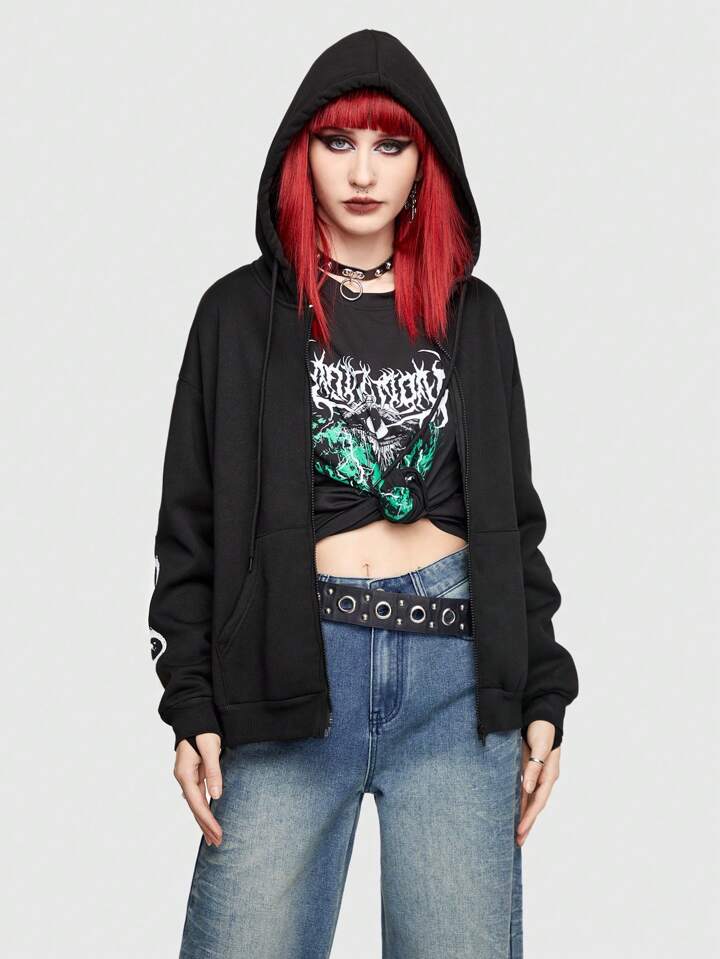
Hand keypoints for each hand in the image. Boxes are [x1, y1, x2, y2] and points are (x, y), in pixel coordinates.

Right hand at [174, 732, 223, 846]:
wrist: (194, 717)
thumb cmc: (203, 730)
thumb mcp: (210, 749)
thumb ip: (213, 771)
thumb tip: (216, 796)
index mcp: (185, 774)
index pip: (197, 804)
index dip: (208, 820)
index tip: (218, 833)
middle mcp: (183, 778)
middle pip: (195, 808)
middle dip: (206, 826)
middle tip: (217, 843)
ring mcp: (187, 777)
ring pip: (196, 804)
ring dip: (205, 821)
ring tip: (213, 838)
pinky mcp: (193, 774)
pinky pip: (198, 796)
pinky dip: (204, 809)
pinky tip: (208, 819)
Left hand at [516, 720, 558, 846]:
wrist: (541, 715)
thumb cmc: (543, 730)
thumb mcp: (539, 747)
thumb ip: (534, 767)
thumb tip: (529, 788)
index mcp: (549, 775)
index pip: (538, 801)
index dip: (529, 817)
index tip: (520, 830)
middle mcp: (543, 778)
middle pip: (535, 806)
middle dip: (526, 824)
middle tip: (517, 842)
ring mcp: (536, 774)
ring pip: (529, 800)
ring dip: (522, 815)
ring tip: (514, 832)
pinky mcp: (527, 768)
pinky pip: (523, 790)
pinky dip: (519, 802)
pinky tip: (511, 809)